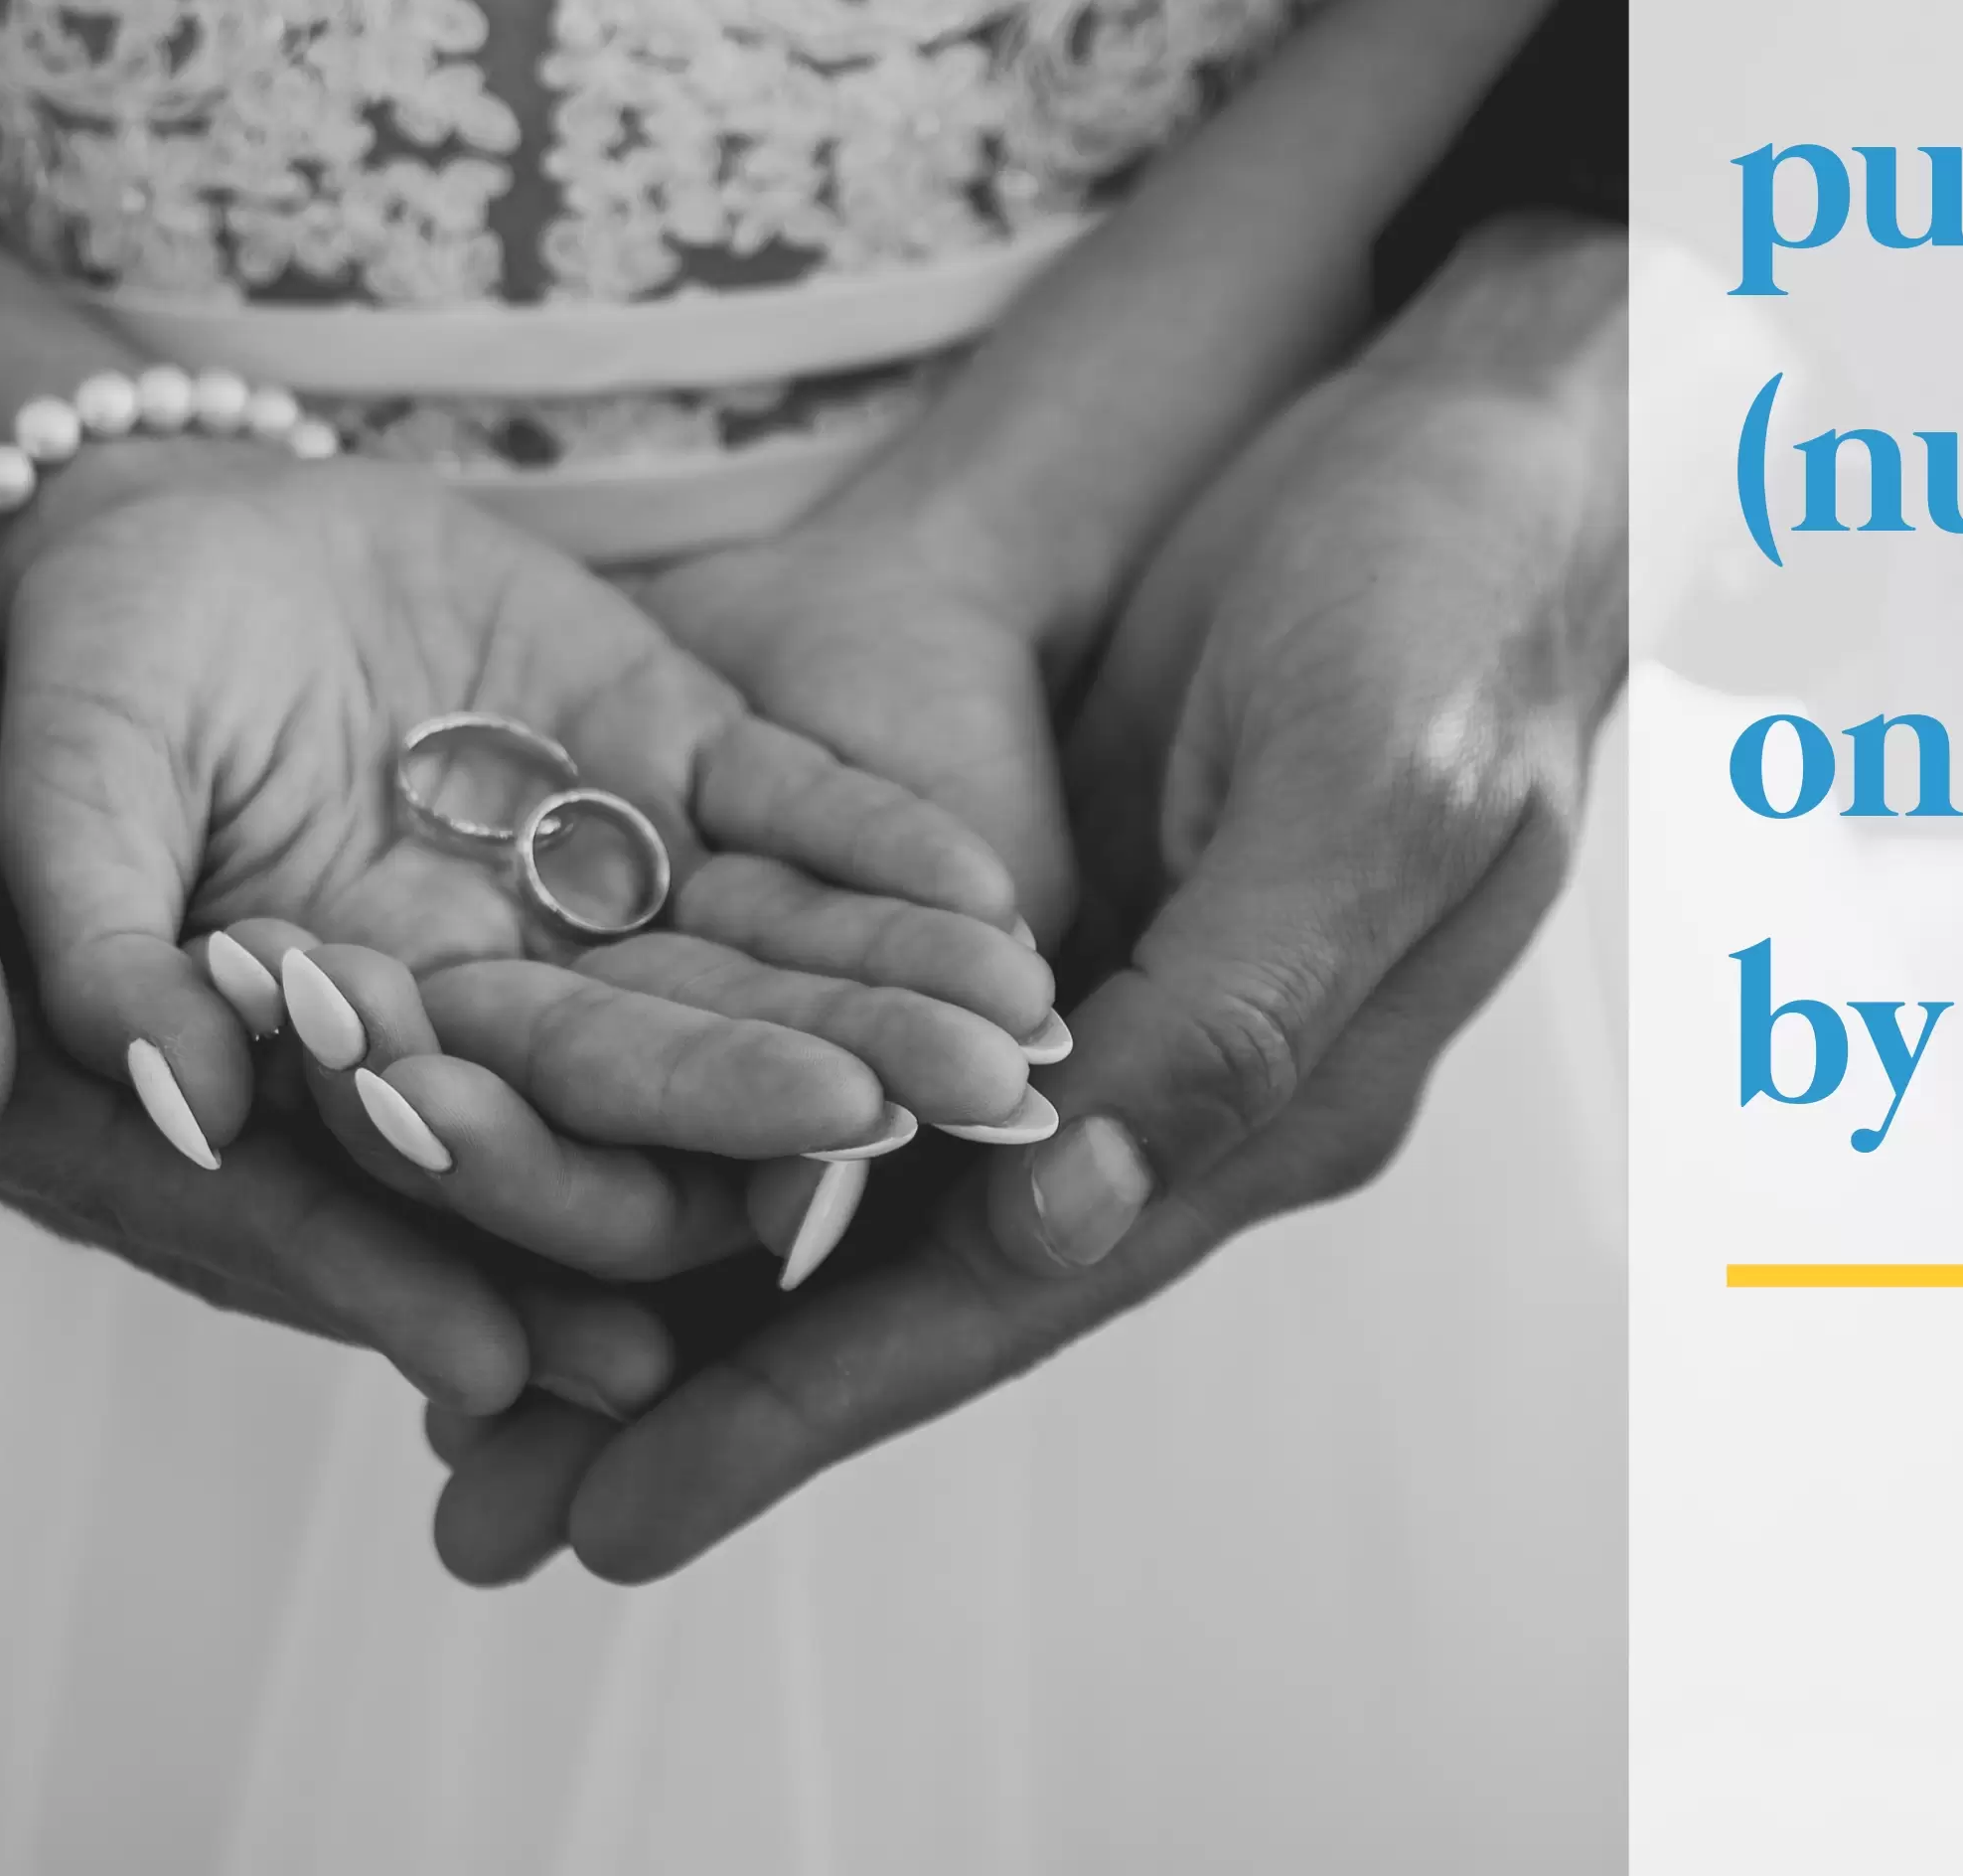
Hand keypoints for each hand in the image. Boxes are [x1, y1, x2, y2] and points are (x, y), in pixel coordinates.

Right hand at [0, 144, 544, 1405]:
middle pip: (206, 1188)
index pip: (101, 1165)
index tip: (480, 1341)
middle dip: (415, 1273)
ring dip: (434, 1203)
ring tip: (636, 1291)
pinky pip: (243, 1019)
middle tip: (625, 1374)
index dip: (297, 1249)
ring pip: (245, 1125)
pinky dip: (382, 1070)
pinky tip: (532, 1106)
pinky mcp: (51, 908)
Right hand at [0, 444, 1058, 1283]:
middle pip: (662, 1067)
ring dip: (887, 992)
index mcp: (359, 1039)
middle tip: (948, 1117)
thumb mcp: (71, 792)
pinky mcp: (665, 751)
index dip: (597, 1183)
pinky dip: (885, 844)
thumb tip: (174, 1095)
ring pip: (760, 955)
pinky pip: (792, 810)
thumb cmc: (93, 668)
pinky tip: (993, 892)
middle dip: (803, 1095)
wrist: (171, 519)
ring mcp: (594, 871)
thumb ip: (104, 944)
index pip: (486, 1143)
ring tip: (1013, 1029)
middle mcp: (503, 987)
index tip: (734, 1208)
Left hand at [428, 218, 1629, 1579]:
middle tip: (484, 1523)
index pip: (1000, 1298)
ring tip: (480, 1398)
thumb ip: (1236, 1009)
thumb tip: (1060, 1224)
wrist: (1482, 439)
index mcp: (1263, 1102)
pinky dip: (716, 1117)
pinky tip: (583, 1154)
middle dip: (698, 1406)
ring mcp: (1093, 1001)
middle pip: (898, 1285)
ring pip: (853, 1184)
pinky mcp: (1034, 905)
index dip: (805, 1414)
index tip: (621, 1524)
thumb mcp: (1371, 788)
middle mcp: (1165, 1088)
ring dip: (676, 1294)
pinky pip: (847, 1043)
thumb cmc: (1449, 598)